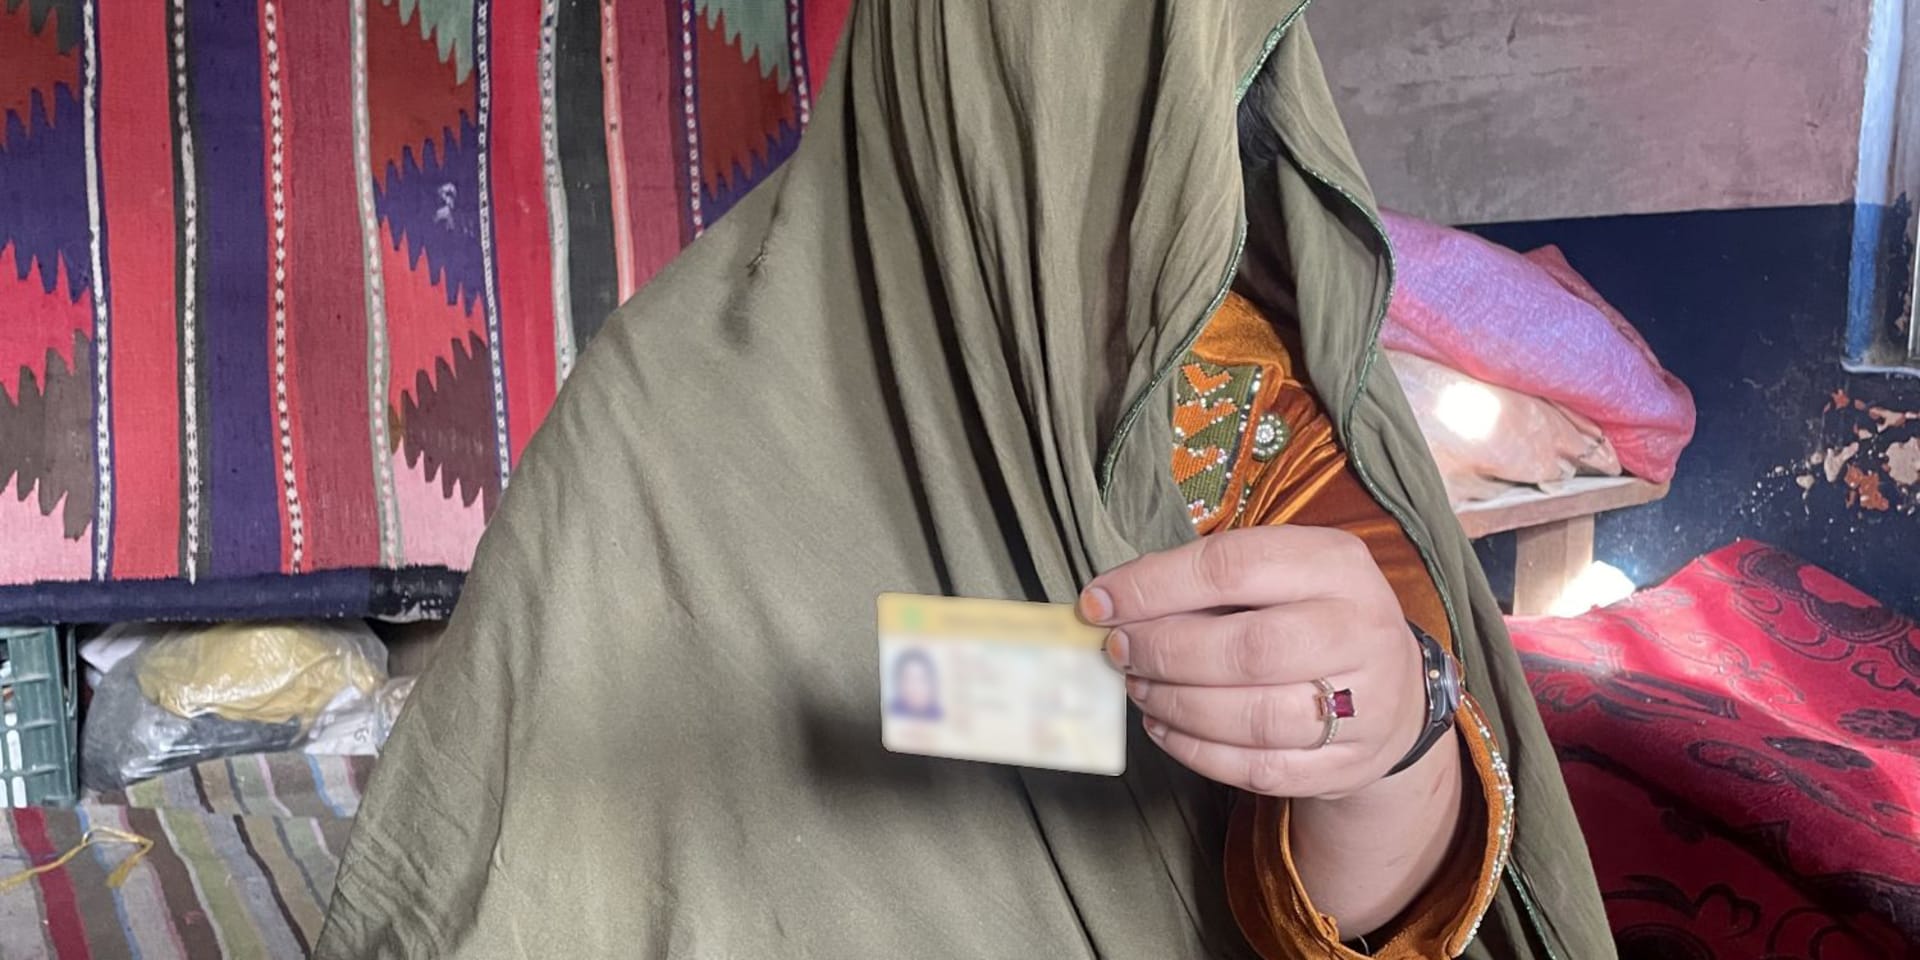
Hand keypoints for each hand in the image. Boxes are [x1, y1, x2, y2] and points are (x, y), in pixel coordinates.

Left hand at [1080, 525, 1425, 799]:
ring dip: (1176, 704)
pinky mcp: (1347, 765)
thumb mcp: (1281, 573)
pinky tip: (1164, 728)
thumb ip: (1206, 580)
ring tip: (1139, 687)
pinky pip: (1259, 769)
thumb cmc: (1311, 616)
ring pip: (1252, 718)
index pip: (1233, 566)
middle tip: (1119, 652)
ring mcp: (1365, 706)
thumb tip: (1114, 602)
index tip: (1099, 602)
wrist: (1394, 691)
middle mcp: (1361, 632)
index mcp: (1338, 565)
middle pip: (1247, 649)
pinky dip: (1197, 751)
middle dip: (1165, 651)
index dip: (1154, 586)